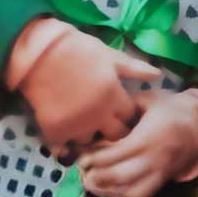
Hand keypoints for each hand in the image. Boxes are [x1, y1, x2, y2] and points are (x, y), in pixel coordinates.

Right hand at [15, 29, 159, 154]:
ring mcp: (76, 126)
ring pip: (90, 142)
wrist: (39, 52)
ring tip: (82, 124)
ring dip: (88, 136)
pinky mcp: (55, 131)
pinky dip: (64, 142)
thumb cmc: (77, 49)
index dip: (126, 114)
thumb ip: (134, 68)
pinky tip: (63, 130)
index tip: (120, 110)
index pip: (130, 117)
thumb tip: (158, 74)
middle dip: (113, 131)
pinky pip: (64, 147)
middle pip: (115, 136)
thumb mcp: (109, 55)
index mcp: (114, 96)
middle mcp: (98, 116)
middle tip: (104, 122)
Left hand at [77, 88, 197, 196]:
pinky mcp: (160, 182)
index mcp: (147, 137)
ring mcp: (158, 173)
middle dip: (96, 176)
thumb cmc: (170, 109)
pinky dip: (122, 195)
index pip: (116, 154)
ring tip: (90, 180)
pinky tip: (110, 186)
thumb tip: (103, 105)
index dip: (95, 158)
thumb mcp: (150, 99)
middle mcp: (152, 159)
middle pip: (118, 176)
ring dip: (106, 189)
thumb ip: (127, 103)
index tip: (81, 156)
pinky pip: (139, 196)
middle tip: (81, 170)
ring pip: (128, 191)